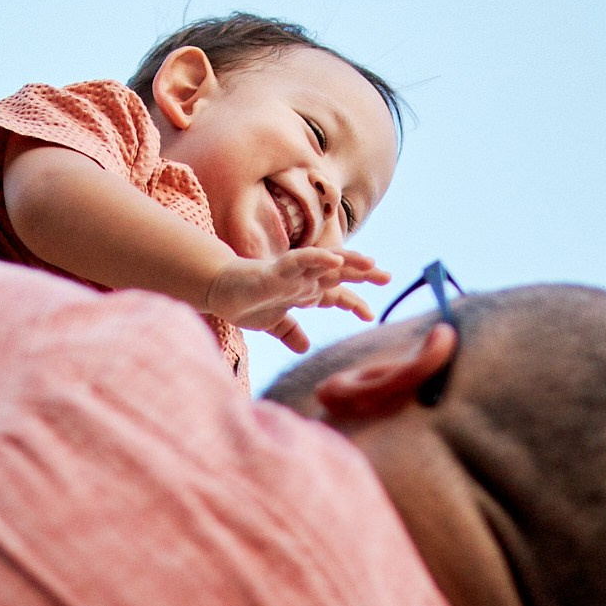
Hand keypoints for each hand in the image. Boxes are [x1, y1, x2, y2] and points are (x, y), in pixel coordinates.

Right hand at [204, 248, 391, 352]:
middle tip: (388, 277)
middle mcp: (302, 280)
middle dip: (363, 275)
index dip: (354, 302)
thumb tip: (305, 347)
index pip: (335, 294)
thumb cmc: (245, 302)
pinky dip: (318, 259)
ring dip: (348, 261)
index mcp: (303, 292)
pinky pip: (301, 260)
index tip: (370, 315)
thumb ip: (290, 332)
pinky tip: (335, 260)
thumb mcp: (273, 324)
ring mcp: (291, 273)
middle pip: (339, 274)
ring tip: (371, 263)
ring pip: (325, 262)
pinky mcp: (277, 270)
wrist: (217, 292)